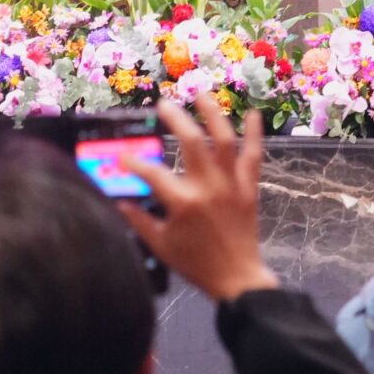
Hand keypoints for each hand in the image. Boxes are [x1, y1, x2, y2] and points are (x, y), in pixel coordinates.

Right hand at [119, 97, 277, 303]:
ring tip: (201, 94)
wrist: (237, 279)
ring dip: (213, 114)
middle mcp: (208, 187)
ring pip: (224, 140)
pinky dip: (255, 135)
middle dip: (176, 119)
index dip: (133, 162)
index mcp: (183, 202)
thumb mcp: (161, 245)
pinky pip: (253, 157)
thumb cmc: (196, 264)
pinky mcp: (249, 188)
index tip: (122, 156)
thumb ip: (139, 220)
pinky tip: (253, 114)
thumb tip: (118, 201)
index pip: (152, 173)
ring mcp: (231, 185)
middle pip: (192, 142)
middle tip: (163, 105)